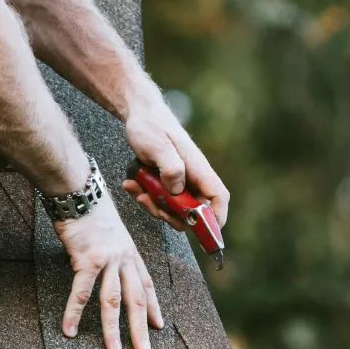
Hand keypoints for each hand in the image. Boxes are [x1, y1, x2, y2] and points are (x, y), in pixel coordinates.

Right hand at [53, 199, 162, 348]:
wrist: (80, 192)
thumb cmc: (90, 211)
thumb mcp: (108, 232)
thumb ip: (109, 252)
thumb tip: (99, 266)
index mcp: (130, 253)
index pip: (147, 284)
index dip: (153, 306)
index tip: (158, 325)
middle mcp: (123, 258)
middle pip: (136, 298)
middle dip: (141, 327)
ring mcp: (107, 260)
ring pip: (113, 300)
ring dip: (113, 328)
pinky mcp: (87, 260)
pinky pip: (81, 292)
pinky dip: (74, 313)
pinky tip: (69, 329)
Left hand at [122, 95, 228, 231]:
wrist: (139, 116)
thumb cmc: (151, 127)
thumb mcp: (158, 146)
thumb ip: (170, 168)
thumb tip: (177, 191)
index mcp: (198, 168)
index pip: (217, 197)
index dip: (215, 218)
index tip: (205, 232)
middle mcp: (191, 178)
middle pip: (191, 212)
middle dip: (169, 214)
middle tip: (148, 199)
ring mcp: (178, 182)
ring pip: (172, 210)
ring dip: (152, 204)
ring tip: (135, 186)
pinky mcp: (165, 183)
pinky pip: (158, 200)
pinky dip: (144, 196)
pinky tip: (132, 183)